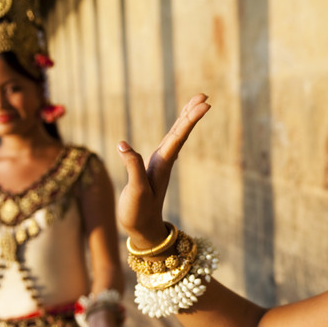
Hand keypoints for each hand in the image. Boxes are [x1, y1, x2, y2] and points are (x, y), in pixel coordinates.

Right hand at [117, 94, 210, 247]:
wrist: (142, 230)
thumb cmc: (138, 213)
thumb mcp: (135, 192)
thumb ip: (132, 168)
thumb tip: (123, 145)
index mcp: (162, 164)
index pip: (178, 136)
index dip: (190, 119)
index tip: (204, 104)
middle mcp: (164, 161)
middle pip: (180, 132)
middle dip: (191, 113)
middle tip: (204, 96)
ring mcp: (160, 164)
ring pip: (176, 136)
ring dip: (185, 119)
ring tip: (196, 103)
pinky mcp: (153, 168)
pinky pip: (167, 143)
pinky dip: (175, 130)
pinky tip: (178, 126)